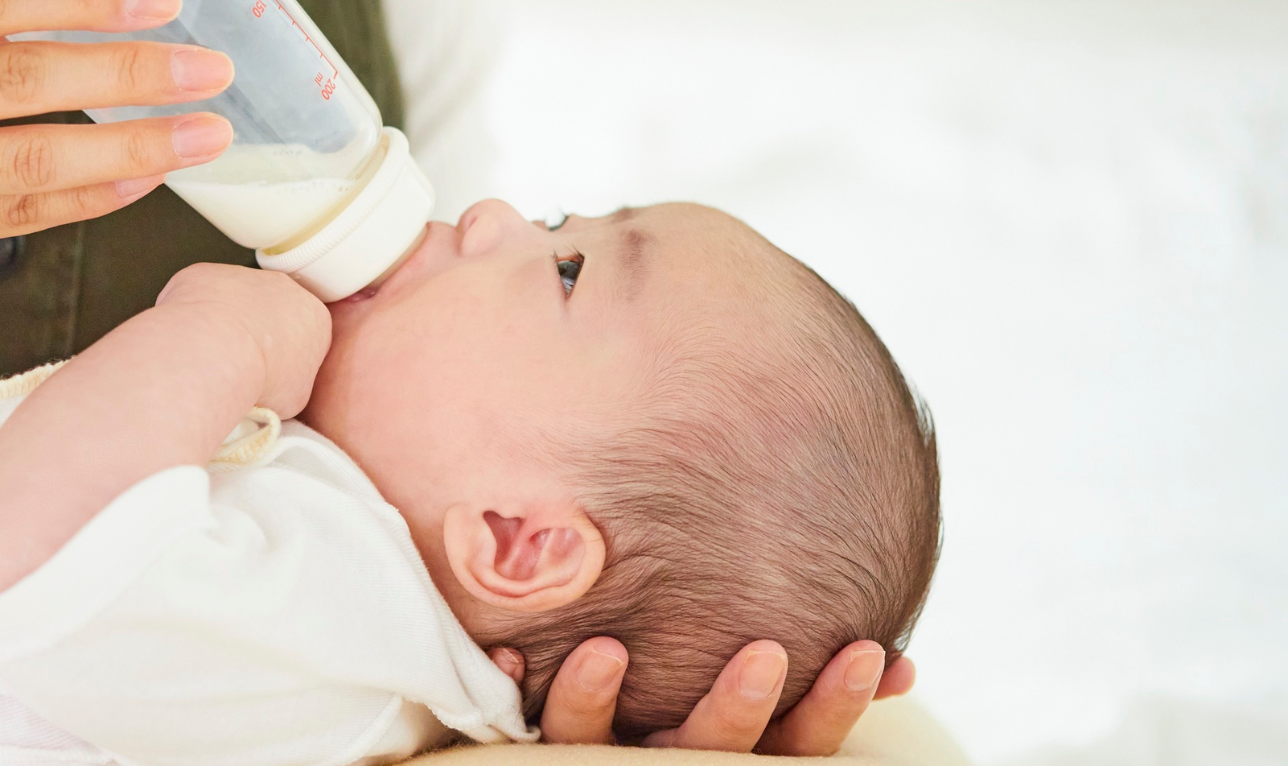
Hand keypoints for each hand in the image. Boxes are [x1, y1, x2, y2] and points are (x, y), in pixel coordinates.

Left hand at [155, 263, 330, 418]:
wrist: (217, 353)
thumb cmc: (258, 377)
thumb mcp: (294, 400)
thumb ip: (292, 386)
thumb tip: (275, 392)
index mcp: (314, 317)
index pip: (305, 336)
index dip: (287, 359)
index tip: (271, 377)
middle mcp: (283, 288)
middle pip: (273, 311)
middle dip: (260, 334)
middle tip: (240, 364)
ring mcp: (243, 276)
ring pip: (235, 300)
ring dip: (226, 322)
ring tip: (211, 354)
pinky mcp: (206, 274)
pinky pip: (200, 295)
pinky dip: (195, 315)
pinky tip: (190, 339)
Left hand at [489, 637, 915, 754]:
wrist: (589, 743)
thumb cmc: (686, 705)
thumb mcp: (756, 700)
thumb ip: (815, 684)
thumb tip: (903, 667)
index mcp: (720, 751)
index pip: (794, 744)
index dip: (832, 705)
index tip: (869, 652)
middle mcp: (658, 757)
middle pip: (702, 746)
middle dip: (738, 705)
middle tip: (767, 651)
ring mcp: (593, 750)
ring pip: (591, 737)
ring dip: (592, 695)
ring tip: (605, 651)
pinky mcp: (533, 734)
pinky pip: (512, 719)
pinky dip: (508, 682)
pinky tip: (501, 649)